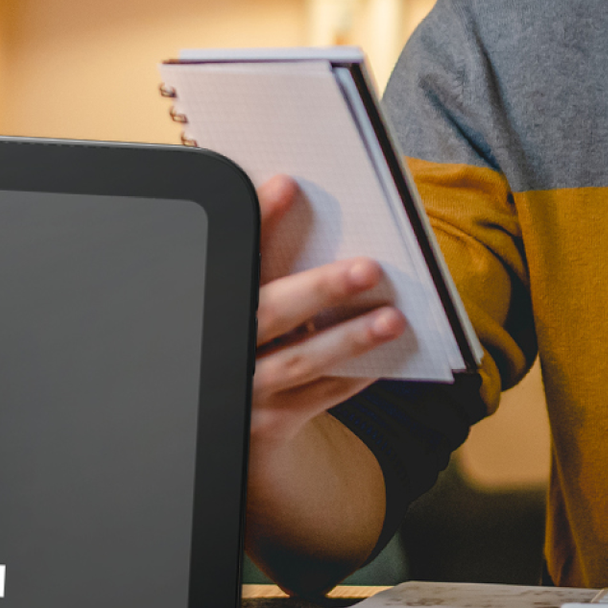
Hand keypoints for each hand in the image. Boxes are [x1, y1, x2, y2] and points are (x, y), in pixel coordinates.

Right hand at [250, 176, 404, 444]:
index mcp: (214, 304)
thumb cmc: (243, 342)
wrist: (226, 424)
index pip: (236, 256)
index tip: (287, 184)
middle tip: (369, 269)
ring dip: (350, 339)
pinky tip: (386, 358)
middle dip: (320, 289)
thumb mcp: (240, 301)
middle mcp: (224, 347)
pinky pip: (319, 398)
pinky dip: (354, 377)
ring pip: (300, 362)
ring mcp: (244, 390)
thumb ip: (261, 265)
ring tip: (393, 319)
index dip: (257, 220)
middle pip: (270, 313)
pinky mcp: (270, 424)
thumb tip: (303, 201)